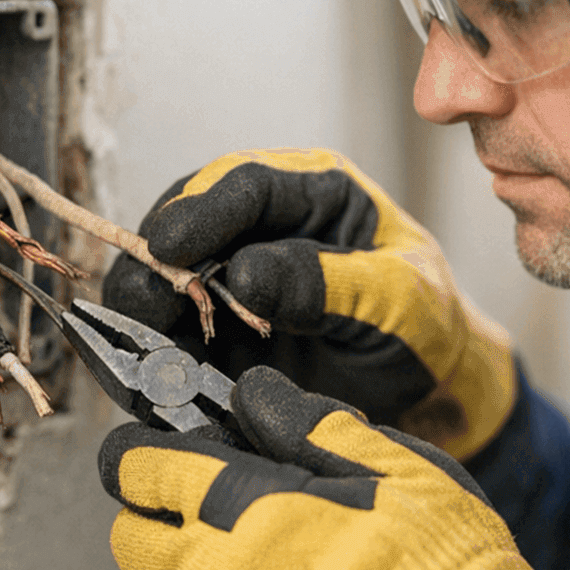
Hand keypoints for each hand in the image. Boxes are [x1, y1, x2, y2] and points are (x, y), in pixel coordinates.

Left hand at [99, 367, 569, 569]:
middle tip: (208, 510)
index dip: (145, 454)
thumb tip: (255, 393)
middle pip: (131, 539)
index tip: (162, 454)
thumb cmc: (430, 563)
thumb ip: (309, 424)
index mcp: (238, 505)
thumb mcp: (388, 464)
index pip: (139, 467)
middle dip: (155, 517)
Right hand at [103, 148, 513, 459]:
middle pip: (187, 221)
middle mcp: (264, 224)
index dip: (202, 211)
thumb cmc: (424, 326)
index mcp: (317, 192)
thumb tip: (245, 274)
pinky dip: (154, 349)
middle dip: (157, 259)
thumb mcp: (397, 300)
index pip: (247, 182)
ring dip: (146, 306)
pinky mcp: (216, 328)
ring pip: (164, 274)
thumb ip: (327, 284)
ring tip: (142, 341)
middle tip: (142, 300)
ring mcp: (232, 275)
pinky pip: (169, 329)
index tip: (170, 247)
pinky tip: (152, 373)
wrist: (427, 387)